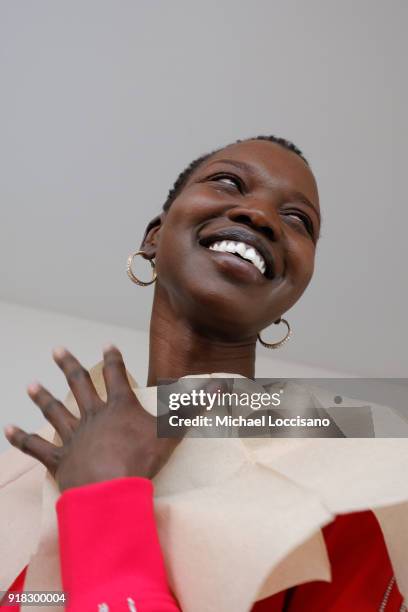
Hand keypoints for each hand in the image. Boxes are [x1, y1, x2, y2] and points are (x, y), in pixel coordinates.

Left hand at [3, 346, 185, 491]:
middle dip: (69, 366)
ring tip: (31, 385)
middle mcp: (93, 416)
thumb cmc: (142, 460)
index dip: (112, 359)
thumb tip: (218, 388)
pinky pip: (37, 447)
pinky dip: (21, 438)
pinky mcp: (59, 459)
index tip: (107, 345)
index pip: (116, 376)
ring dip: (43, 397)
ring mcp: (74, 436)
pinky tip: (8, 429)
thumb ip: (192, 409)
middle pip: (79, 385)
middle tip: (57, 351)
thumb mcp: (171, 431)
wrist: (111, 490)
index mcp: (119, 407)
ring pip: (56, 411)